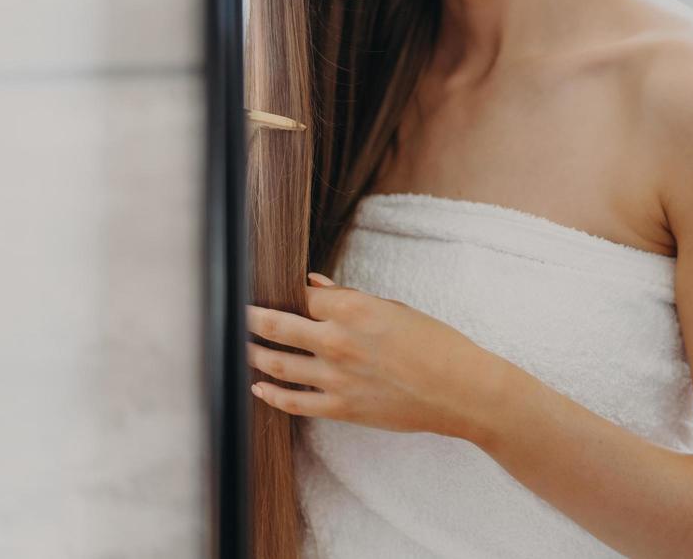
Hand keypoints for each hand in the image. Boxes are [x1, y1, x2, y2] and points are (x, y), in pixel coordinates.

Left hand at [246, 273, 494, 441]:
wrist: (459, 390)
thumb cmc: (436, 344)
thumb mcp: (395, 309)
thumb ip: (349, 298)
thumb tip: (313, 284)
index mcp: (354, 309)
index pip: (301, 296)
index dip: (281, 291)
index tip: (263, 288)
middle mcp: (337, 341)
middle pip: (275, 326)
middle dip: (249, 318)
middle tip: (233, 312)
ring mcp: (334, 377)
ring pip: (275, 363)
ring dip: (252, 352)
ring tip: (239, 346)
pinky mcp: (339, 407)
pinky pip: (292, 401)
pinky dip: (270, 393)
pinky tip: (257, 386)